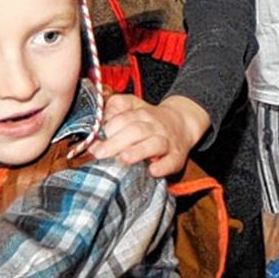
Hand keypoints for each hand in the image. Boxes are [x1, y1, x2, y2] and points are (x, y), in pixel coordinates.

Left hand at [90, 94, 208, 177]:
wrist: (182, 122)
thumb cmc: (150, 119)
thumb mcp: (133, 106)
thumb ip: (116, 108)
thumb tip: (99, 122)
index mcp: (141, 113)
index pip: (124, 118)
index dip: (109, 128)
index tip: (96, 141)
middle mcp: (154, 126)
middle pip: (135, 131)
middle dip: (116, 142)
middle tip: (101, 153)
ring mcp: (167, 141)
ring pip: (154, 144)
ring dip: (138, 151)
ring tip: (124, 158)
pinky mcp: (176, 156)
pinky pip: (171, 161)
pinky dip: (163, 166)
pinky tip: (152, 170)